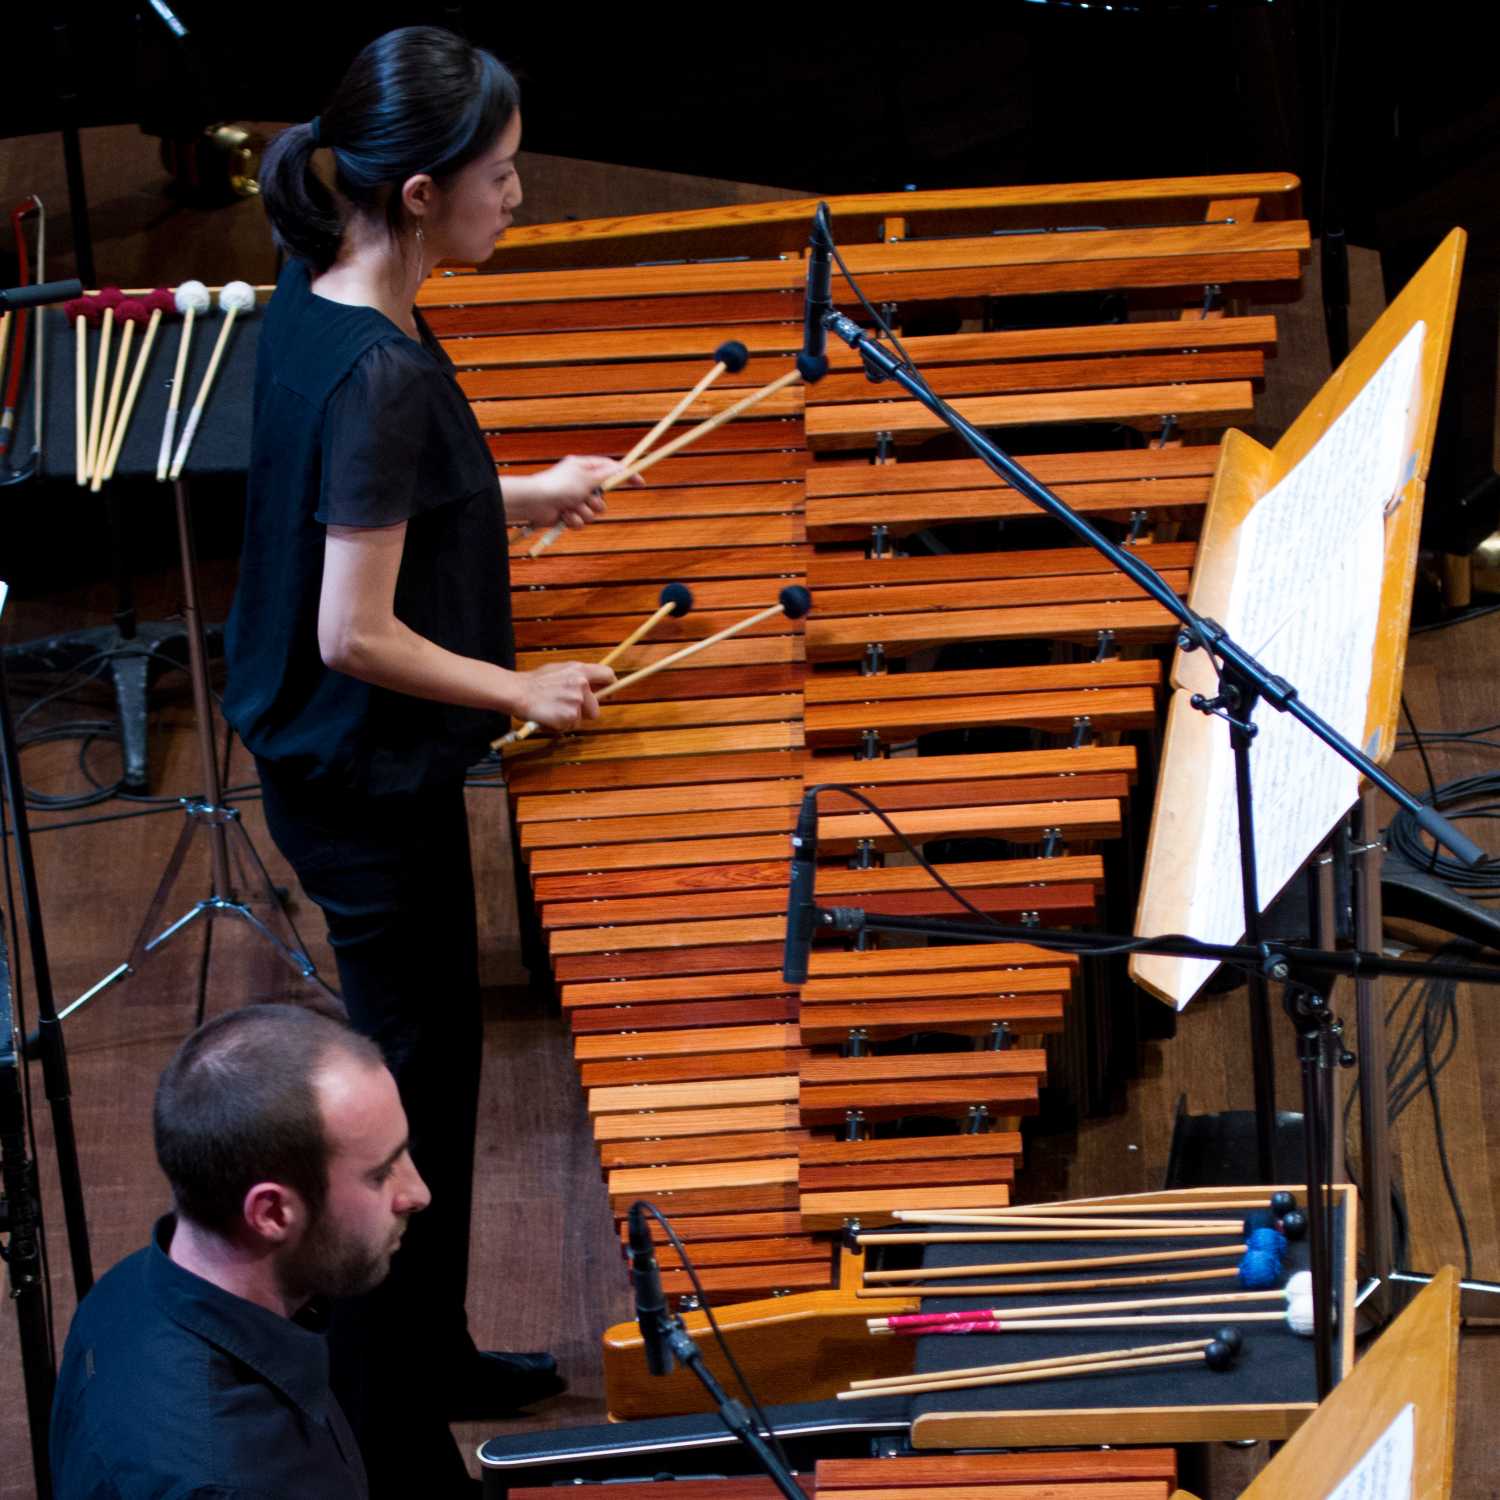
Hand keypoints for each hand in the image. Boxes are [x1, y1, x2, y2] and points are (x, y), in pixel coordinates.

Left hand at [511, 455, 642, 530]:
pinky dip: (574, 520)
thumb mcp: (588, 475)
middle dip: (596, 501)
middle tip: (585, 497)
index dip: (625, 475)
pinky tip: (563, 515)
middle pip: (604, 497)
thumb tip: (624, 468)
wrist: (536, 502)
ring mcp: (574, 499)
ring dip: (584, 511)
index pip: (610, 469)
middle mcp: (580, 483)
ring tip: (570, 506)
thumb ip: (609, 472)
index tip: (640, 483)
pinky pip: (582, 521)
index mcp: (584, 467)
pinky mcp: (569, 514)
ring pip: (594, 512)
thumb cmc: (560, 485)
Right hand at [514, 660, 615, 730]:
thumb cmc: (534, 682)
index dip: (611, 685)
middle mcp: (582, 685)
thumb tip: (590, 684)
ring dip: (568, 719)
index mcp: (580, 671)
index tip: (610, 692)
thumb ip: (577, 676)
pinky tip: (547, 716)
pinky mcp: (568, 716)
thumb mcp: (558, 670)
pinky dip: (559, 725)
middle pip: (595, 709)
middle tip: (565, 709)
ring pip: (580, 720)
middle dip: (583, 713)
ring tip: (551, 709)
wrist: (517, 691)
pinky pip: (568, 726)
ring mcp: (576, 702)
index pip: (607, 675)